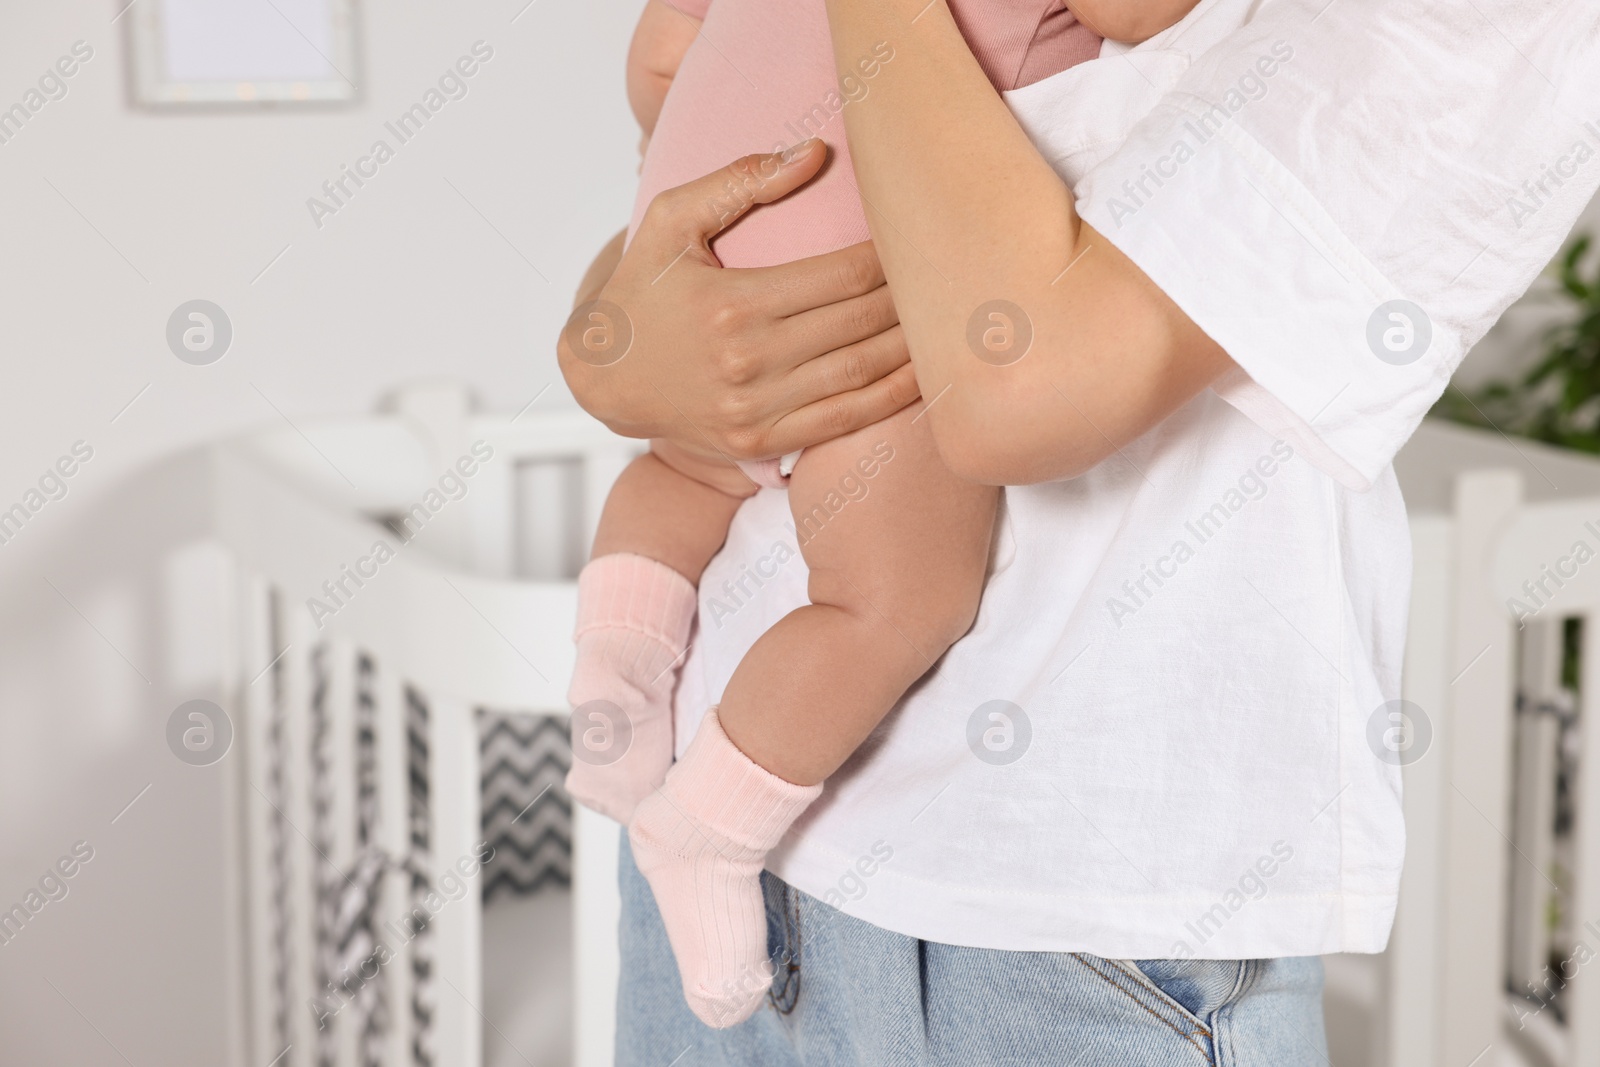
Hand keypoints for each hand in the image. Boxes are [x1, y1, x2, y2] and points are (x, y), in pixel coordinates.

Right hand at [558, 140, 918, 462]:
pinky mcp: (761, 442)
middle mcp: (749, 360)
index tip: (918, 238)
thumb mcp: (670, 220)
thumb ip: (740, 181)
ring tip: (950, 321)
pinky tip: (924, 376)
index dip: (893, 256)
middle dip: (914, 298)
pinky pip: (844, 420)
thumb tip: (815, 153)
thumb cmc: (642, 291)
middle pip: (861, 322)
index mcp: (734, 303)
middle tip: (948, 275)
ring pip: (862, 373)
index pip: (843, 275)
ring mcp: (757, 408)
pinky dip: (891, 398)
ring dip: (914, 347)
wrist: (603, 379)